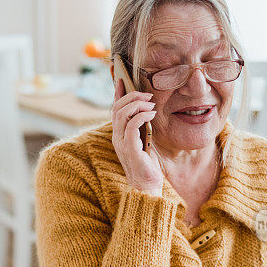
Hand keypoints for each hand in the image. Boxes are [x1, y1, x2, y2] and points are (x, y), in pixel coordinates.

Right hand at [111, 78, 162, 196]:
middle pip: (117, 108)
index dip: (117, 93)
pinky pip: (132, 126)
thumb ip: (141, 128)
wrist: (146, 186)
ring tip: (151, 104)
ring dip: (137, 104)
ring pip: (122, 114)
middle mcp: (116, 137)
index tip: (123, 79)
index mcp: (118, 134)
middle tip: (147, 95)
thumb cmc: (147, 165)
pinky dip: (142, 116)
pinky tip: (152, 114)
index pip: (114, 109)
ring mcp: (121, 143)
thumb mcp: (143, 141)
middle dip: (131, 96)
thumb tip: (147, 111)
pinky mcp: (130, 149)